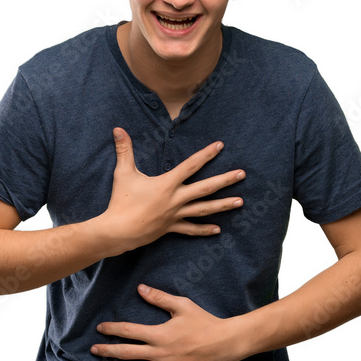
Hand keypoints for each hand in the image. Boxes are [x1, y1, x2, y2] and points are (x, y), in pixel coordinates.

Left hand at [90, 284, 234, 360]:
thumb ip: (159, 298)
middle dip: (107, 351)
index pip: (128, 331)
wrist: (223, 343)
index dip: (111, 330)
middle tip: (94, 350)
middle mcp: (158, 352)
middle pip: (126, 352)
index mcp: (158, 334)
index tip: (100, 329)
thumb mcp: (182, 305)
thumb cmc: (203, 322)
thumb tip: (140, 289)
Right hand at [101, 127, 244, 253]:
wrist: (118, 231)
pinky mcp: (171, 228)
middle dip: (225, 180)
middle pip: (205, 188)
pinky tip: (218, 229)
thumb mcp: (123, 174)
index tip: (220, 145)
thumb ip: (124, 150)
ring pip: (204, 209)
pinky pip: (191, 229)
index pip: (191, 165)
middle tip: (242, 174)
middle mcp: (175, 199)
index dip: (206, 154)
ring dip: (223, 205)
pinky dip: (204, 229)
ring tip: (240, 202)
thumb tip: (118, 129)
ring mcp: (175, 215)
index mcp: (167, 184)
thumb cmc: (120, 202)